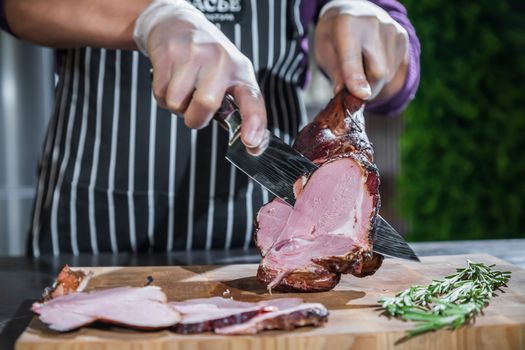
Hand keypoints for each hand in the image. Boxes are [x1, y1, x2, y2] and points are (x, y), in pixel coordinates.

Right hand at [134, 0, 266, 147]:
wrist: (179, 24)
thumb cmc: (209, 58)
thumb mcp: (231, 76)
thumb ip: (237, 107)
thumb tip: (248, 142)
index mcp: (240, 72)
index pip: (252, 99)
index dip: (253, 122)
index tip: (250, 141)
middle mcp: (220, 60)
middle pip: (205, 104)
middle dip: (196, 118)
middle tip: (196, 110)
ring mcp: (193, 54)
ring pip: (177, 103)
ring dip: (177, 107)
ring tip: (183, 90)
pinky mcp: (168, 53)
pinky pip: (160, 93)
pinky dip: (163, 96)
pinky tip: (171, 80)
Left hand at [315, 0, 408, 100]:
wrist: (351, 12)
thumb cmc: (333, 36)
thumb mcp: (323, 52)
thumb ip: (335, 73)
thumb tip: (344, 94)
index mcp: (346, 25)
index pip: (352, 58)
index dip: (356, 79)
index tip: (362, 95)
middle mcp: (373, 24)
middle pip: (378, 72)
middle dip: (366, 90)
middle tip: (353, 92)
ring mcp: (391, 29)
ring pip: (387, 74)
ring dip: (373, 82)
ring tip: (360, 68)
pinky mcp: (402, 36)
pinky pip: (395, 68)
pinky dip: (383, 74)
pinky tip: (372, 60)